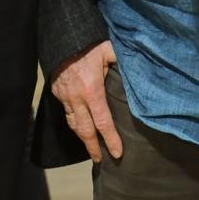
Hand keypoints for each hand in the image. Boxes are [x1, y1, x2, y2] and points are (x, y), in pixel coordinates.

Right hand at [50, 40, 121, 162]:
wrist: (61, 39)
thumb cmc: (88, 45)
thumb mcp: (108, 50)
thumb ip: (123, 62)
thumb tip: (140, 70)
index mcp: (92, 91)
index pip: (103, 122)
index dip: (111, 139)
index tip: (117, 153)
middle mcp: (77, 99)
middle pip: (85, 131)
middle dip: (93, 147)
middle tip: (100, 160)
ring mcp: (66, 98)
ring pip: (74, 124)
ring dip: (83, 138)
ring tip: (91, 148)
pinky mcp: (58, 94)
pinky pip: (67, 114)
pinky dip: (75, 124)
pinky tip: (80, 128)